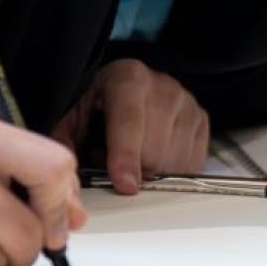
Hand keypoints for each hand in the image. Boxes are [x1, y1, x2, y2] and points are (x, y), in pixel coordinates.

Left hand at [53, 58, 208, 193]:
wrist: (118, 92)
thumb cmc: (92, 109)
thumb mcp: (69, 121)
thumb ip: (65, 147)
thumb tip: (68, 187)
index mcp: (127, 78)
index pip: (131, 120)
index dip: (126, 156)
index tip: (124, 185)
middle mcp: (162, 85)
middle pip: (156, 149)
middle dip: (133, 170)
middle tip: (111, 160)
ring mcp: (186, 102)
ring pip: (176, 162)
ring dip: (151, 172)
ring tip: (132, 155)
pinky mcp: (201, 120)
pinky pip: (192, 165)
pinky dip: (170, 171)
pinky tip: (152, 156)